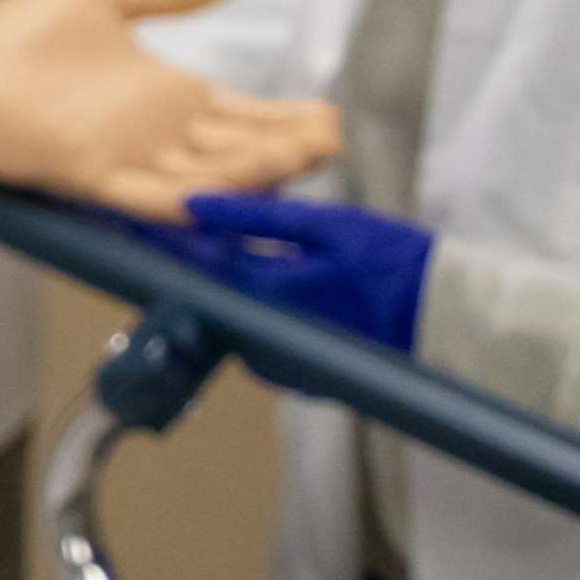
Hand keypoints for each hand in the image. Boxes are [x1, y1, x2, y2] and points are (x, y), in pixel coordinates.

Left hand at [0, 0, 341, 218]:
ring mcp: (130, 160)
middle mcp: (158, 136)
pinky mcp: (94, 177)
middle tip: (331, 134)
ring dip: (256, 171)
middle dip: (287, 146)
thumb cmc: (16, 42)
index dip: (285, 118)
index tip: (330, 113)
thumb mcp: (104, 1)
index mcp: (166, 98)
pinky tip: (224, 192)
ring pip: (210, 178)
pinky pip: (153, 198)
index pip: (243, 115)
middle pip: (239, 150)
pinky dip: (190, 200)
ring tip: (302, 154)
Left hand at [152, 193, 432, 352]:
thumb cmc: (393, 263)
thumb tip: (193, 203)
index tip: (132, 217)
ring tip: (200, 255)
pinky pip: (255, 340)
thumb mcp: (327, 226)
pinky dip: (247, 312)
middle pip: (205, 297)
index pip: (194, 265)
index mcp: (267, 295)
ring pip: (228, 320)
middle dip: (183, 266)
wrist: (447, 318)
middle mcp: (266, 338)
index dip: (161, 238)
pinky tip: (250, 286)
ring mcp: (282, 364)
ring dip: (214, 290)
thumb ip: (257, 218)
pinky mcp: (300, 376)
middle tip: (159, 233)